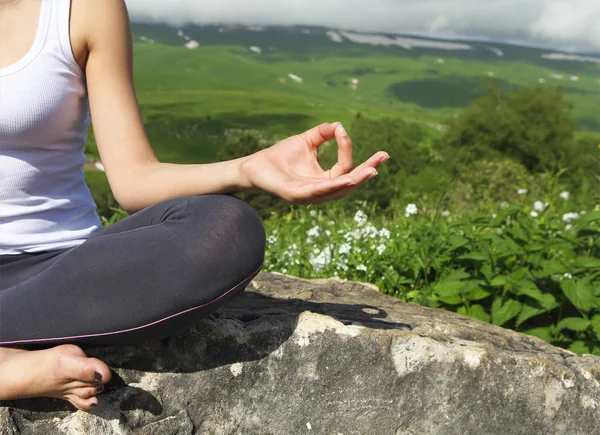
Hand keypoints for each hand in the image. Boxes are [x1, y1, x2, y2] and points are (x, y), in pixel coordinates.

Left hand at [239, 122, 389, 204]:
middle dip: (367, 170)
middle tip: (384, 157)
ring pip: (338, 189)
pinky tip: (347, 178)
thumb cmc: (279, 156)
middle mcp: (320, 191)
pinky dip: (334, 185)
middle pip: (350, 183)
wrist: (254, 165)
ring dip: (356, 180)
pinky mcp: (297, 196)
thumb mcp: (306, 140)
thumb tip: (339, 125)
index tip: (342, 130)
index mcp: (324, 180)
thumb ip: (323, 133)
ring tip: (371, 170)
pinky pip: (319, 191)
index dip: (347, 149)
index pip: (345, 167)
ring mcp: (309, 196)